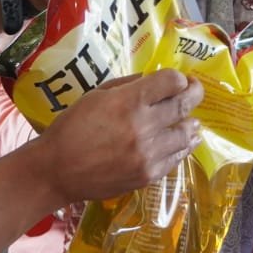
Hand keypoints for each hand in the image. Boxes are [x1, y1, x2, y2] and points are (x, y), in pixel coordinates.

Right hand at [36, 70, 202, 205]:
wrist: (57, 170)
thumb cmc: (71, 127)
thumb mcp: (96, 95)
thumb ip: (127, 86)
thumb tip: (152, 81)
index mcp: (129, 101)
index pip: (172, 81)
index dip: (179, 78)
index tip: (178, 80)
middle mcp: (144, 126)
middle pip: (184, 105)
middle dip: (195, 94)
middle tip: (194, 91)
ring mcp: (149, 154)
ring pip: (186, 134)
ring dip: (191, 124)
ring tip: (191, 121)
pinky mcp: (148, 175)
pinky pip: (176, 158)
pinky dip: (181, 147)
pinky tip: (180, 143)